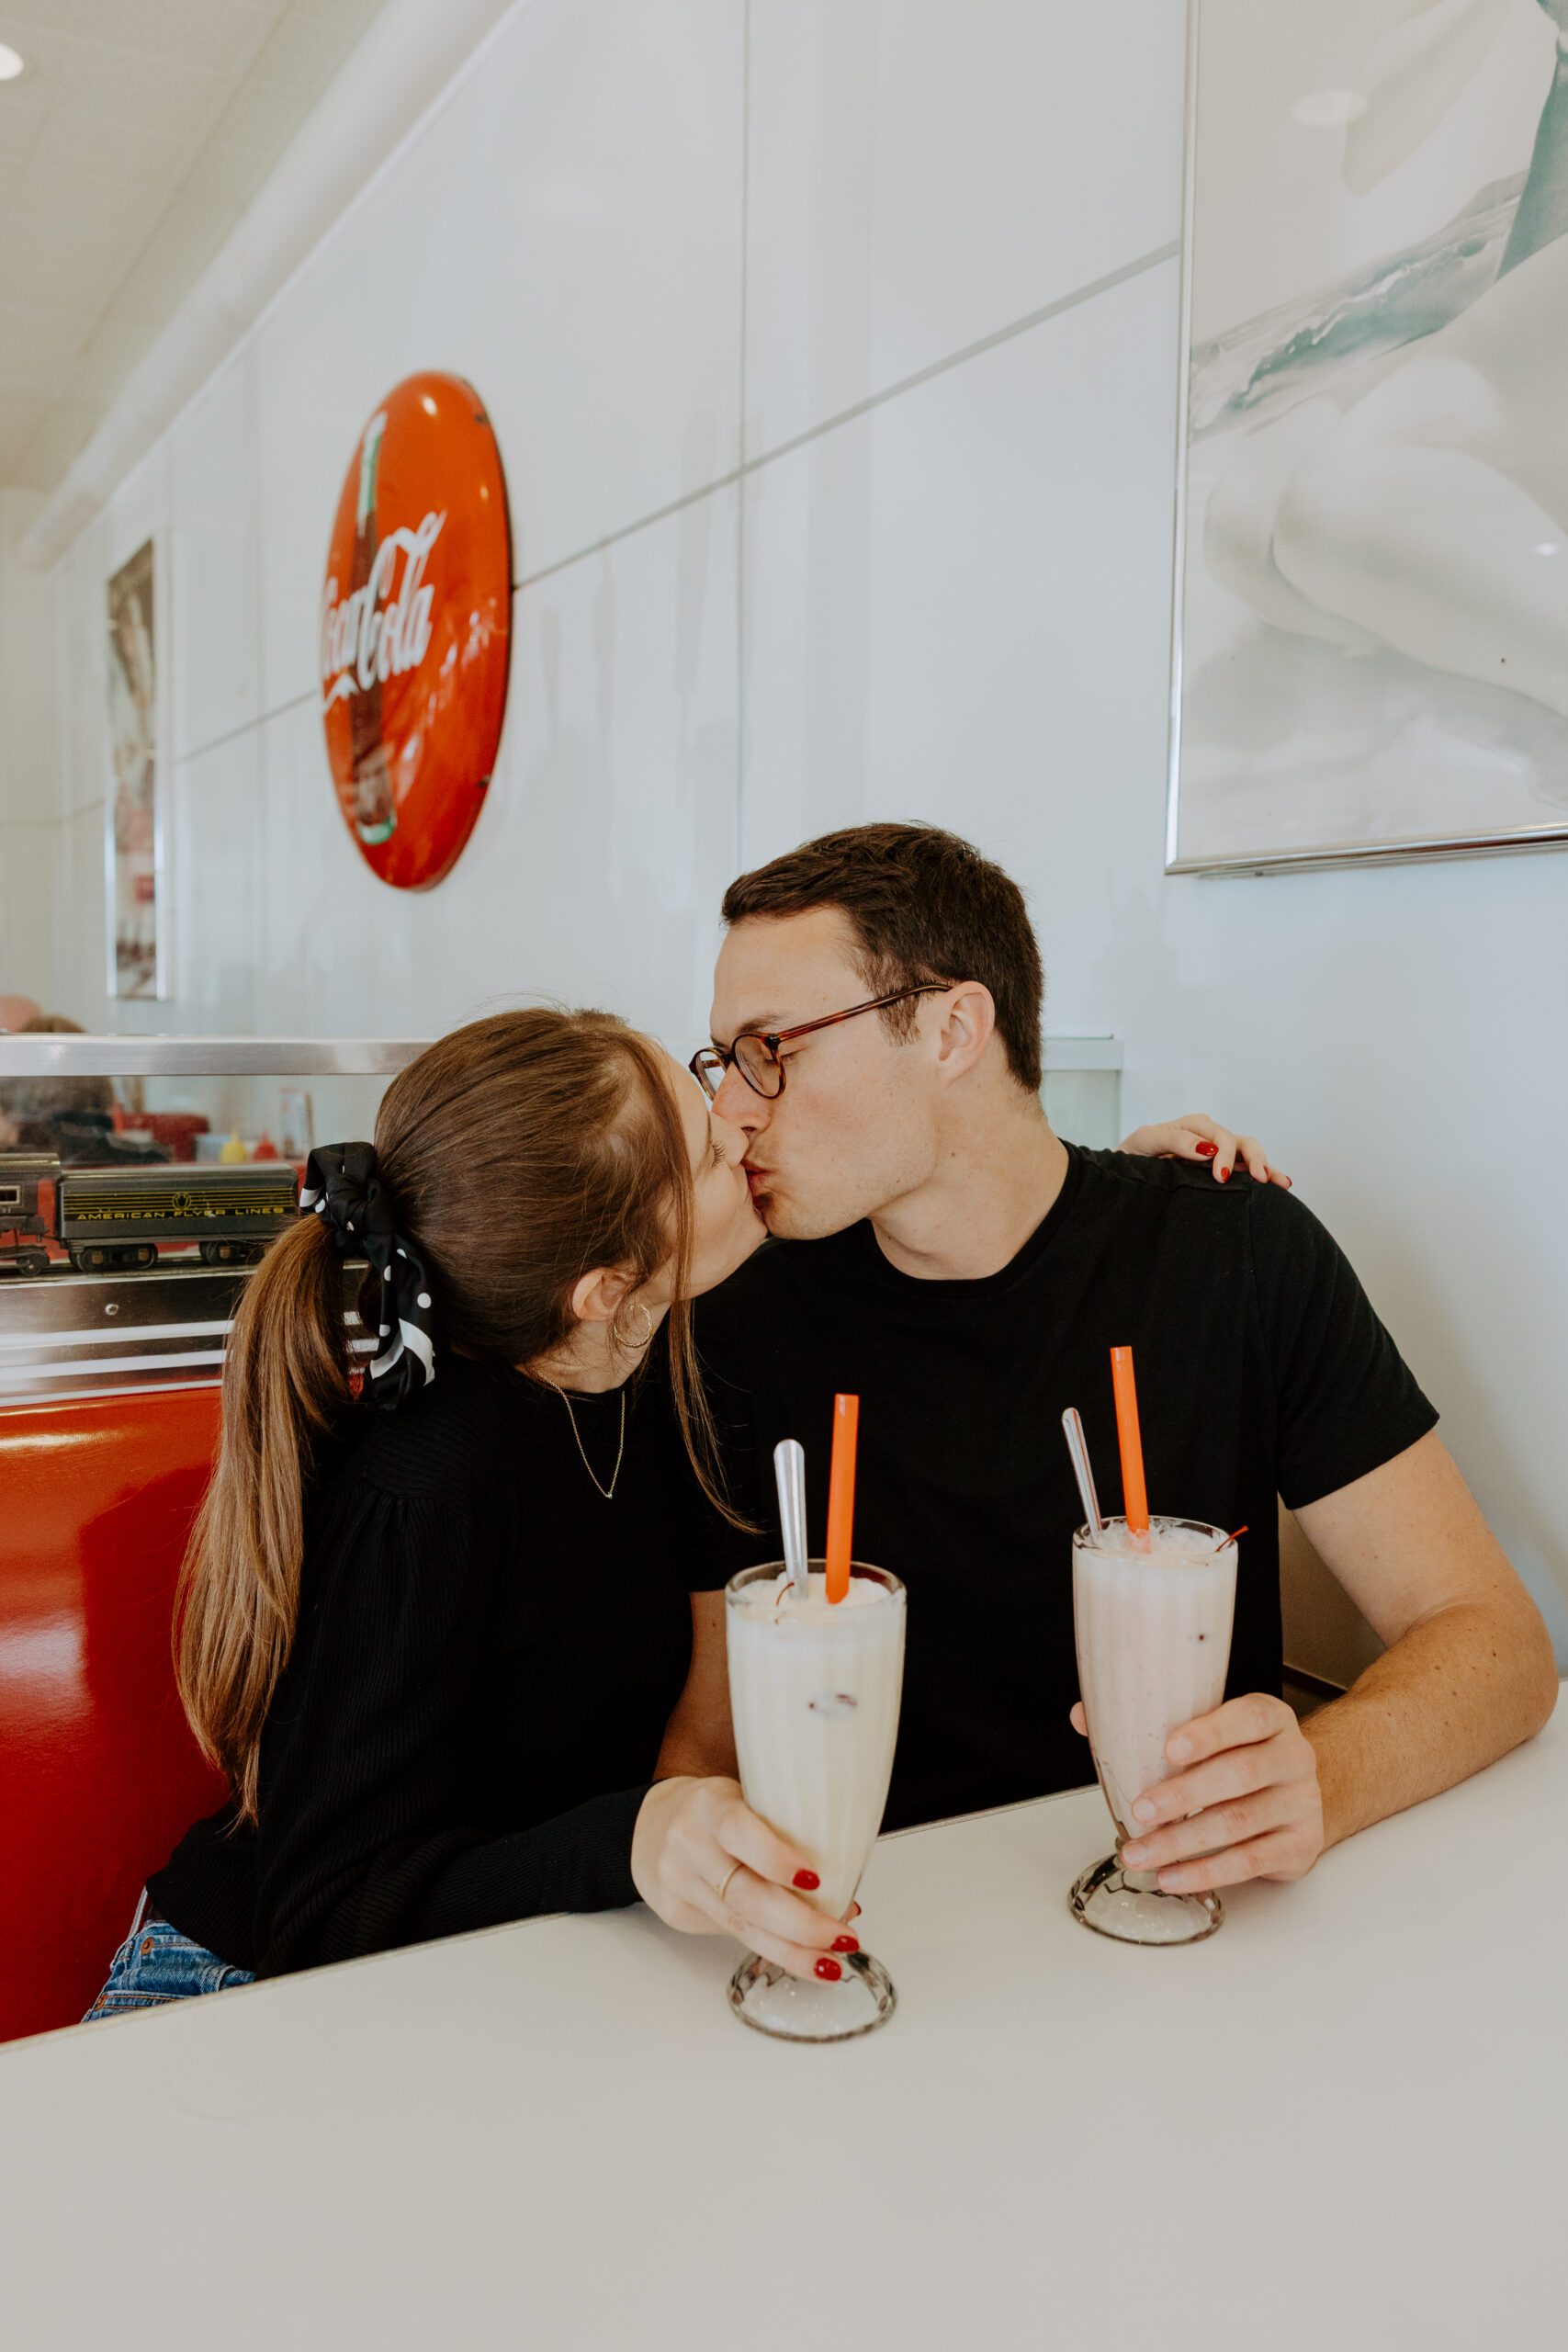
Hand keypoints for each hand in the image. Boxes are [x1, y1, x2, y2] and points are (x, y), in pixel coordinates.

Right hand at [631, 1776, 860, 1979]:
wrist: (649, 1828)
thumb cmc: (712, 1812)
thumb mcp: (742, 1799)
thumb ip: (781, 1830)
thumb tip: (843, 1882)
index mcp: (709, 1806)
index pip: (738, 1830)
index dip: (776, 1857)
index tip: (815, 1877)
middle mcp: (689, 1845)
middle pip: (744, 1894)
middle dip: (800, 1923)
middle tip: (842, 1936)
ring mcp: (679, 1883)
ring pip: (740, 1925)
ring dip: (793, 1949)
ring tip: (831, 1963)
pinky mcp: (677, 1915)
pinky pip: (731, 1935)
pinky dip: (773, 1948)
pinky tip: (802, 1957)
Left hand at [1070, 1694, 1323, 1891]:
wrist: (1302, 1792)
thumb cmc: (1244, 1756)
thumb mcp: (1213, 1729)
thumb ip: (1154, 1722)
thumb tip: (1084, 1716)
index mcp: (1270, 1718)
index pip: (1246, 1718)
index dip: (1209, 1733)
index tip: (1170, 1748)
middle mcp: (1292, 1757)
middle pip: (1239, 1775)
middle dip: (1183, 1795)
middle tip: (1141, 1810)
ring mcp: (1300, 1803)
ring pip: (1238, 1823)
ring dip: (1182, 1842)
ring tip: (1141, 1853)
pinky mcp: (1298, 1845)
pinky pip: (1249, 1862)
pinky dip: (1206, 1871)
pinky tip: (1174, 1875)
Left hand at [1118, 1113, 1290, 1190]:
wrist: (1124, 1172)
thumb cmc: (1134, 1153)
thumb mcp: (1146, 1141)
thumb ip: (1175, 1140)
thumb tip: (1208, 1149)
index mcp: (1195, 1126)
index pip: (1220, 1136)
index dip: (1225, 1155)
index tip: (1221, 1177)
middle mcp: (1211, 1137)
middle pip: (1241, 1142)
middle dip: (1254, 1159)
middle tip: (1259, 1179)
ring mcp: (1218, 1155)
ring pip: (1250, 1155)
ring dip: (1266, 1167)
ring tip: (1280, 1183)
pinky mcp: (1220, 1171)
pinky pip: (1246, 1171)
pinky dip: (1265, 1174)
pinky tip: (1283, 1183)